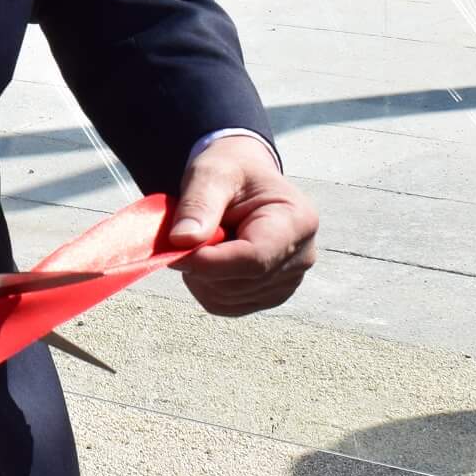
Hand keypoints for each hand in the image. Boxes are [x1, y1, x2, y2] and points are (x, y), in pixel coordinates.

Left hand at [167, 135, 317, 315]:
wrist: (243, 178)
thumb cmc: (231, 170)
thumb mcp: (211, 172)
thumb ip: (198, 204)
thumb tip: (182, 241)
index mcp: (296, 221)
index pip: (255, 258)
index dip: (210, 261)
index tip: (175, 249)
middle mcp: (301, 256)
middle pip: (241, 282)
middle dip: (201, 265)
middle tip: (184, 234)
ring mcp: (288, 280)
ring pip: (229, 299)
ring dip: (201, 276)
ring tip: (202, 240)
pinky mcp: (269, 294)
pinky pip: (226, 306)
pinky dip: (205, 287)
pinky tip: (207, 258)